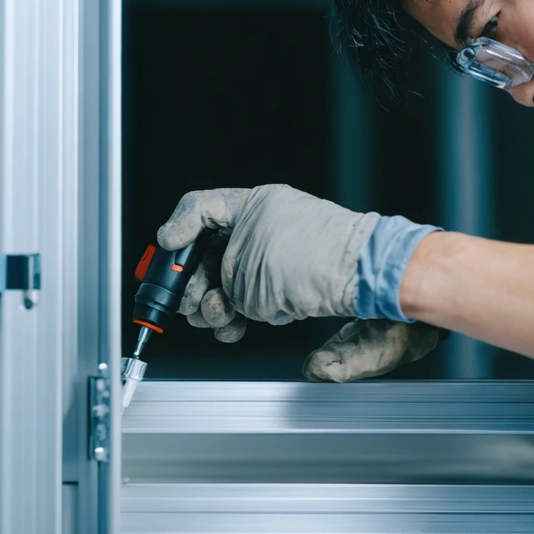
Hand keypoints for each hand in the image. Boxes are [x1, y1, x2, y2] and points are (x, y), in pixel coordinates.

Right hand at [158, 184, 444, 380]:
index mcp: (254, 206)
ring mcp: (282, 254)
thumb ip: (222, 284)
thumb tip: (219, 298)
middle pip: (212, 253)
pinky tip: (238, 327)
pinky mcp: (296, 282)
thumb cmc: (316, 262)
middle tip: (192, 305)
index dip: (178, 230)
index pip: (202, 207)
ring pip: (232, 281)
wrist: (369, 280)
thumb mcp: (248, 274)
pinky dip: (243, 315)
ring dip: (218, 306)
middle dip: (197, 284)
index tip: (164, 252)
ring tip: (221, 320)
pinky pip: (256, 297)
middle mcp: (267, 226)